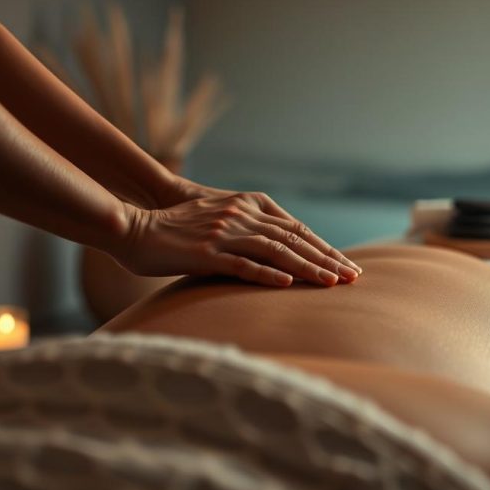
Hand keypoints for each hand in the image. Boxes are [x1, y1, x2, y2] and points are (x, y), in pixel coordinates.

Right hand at [111, 190, 361, 286]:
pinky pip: (242, 264)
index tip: (347, 265)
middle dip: (327, 259)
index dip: (324, 247)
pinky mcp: (206, 253)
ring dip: (308, 268)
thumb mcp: (222, 218)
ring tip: (332, 283)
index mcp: (250, 205)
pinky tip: (288, 284)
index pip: (297, 229)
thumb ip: (251, 228)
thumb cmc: (179, 226)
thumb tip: (280, 253)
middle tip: (353, 277)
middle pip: (294, 239)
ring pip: (276, 251)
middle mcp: (243, 216)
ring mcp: (225, 234)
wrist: (136, 225)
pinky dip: (267, 274)